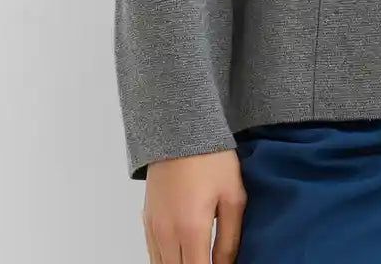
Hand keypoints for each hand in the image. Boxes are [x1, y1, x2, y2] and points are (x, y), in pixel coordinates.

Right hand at [141, 148, 246, 263]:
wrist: (180, 129)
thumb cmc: (211, 158)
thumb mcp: (233, 196)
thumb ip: (230, 239)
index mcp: (190, 229)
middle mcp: (166, 233)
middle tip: (211, 260)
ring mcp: (153, 227)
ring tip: (199, 258)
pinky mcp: (146, 220)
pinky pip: (153, 254)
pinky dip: (166, 261)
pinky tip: (182, 256)